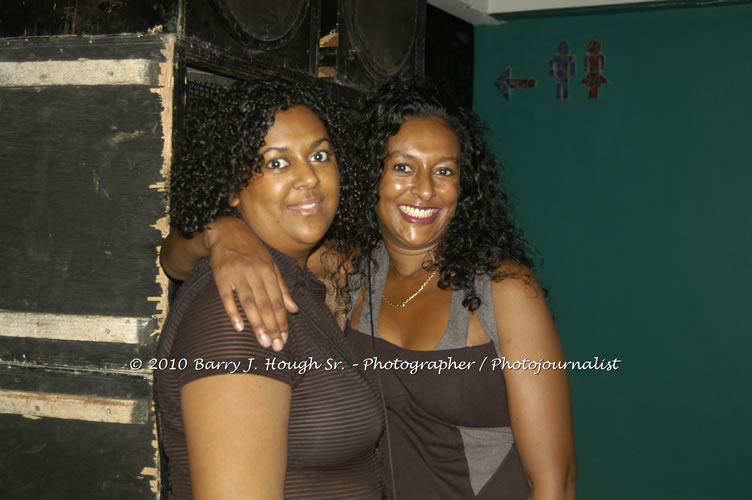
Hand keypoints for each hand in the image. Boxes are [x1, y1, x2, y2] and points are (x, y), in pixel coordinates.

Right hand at [205, 217, 297, 350]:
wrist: (227, 231)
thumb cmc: (252, 250)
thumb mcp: (271, 264)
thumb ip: (282, 287)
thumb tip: (294, 309)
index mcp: (268, 270)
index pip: (277, 301)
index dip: (282, 321)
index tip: (284, 338)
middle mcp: (254, 272)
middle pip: (265, 304)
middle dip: (272, 326)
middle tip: (275, 346)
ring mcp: (237, 274)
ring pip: (249, 303)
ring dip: (257, 323)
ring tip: (263, 341)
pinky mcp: (220, 276)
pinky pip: (227, 297)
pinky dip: (233, 312)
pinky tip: (239, 327)